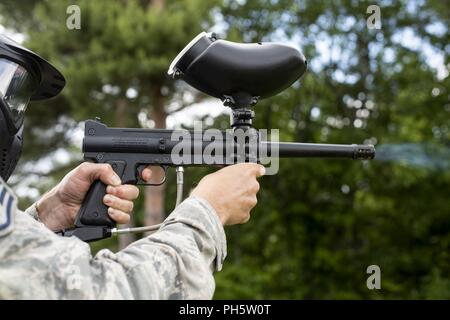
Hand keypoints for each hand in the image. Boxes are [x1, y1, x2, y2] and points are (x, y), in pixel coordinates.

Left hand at [36, 162, 152, 230]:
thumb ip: (102, 169)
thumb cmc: (69, 187)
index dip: (144, 174)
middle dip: (124, 191)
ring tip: (104, 200)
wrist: (60, 207)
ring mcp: (114, 205)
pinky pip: (125, 218)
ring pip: (130, 205)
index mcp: (112, 177)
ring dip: (119, 203)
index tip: (145, 175)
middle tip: (109, 190)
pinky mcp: (111, 218)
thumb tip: (117, 180)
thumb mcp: (84, 170)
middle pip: (134, 191)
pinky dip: (118, 214)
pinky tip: (108, 212)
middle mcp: (116, 191)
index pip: (134, 174)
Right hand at [191, 163, 264, 225]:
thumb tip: (228, 179)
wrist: (208, 207)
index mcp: (247, 171)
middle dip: (243, 189)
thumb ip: (230, 176)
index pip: (258, 169)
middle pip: (252, 186)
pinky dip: (235, 212)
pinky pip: (242, 212)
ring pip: (247, 201)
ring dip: (239, 201)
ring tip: (224, 202)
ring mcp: (251, 201)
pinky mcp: (246, 214)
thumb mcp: (218, 174)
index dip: (257, 172)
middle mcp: (253, 185)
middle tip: (229, 191)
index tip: (257, 173)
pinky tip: (224, 211)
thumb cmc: (210, 188)